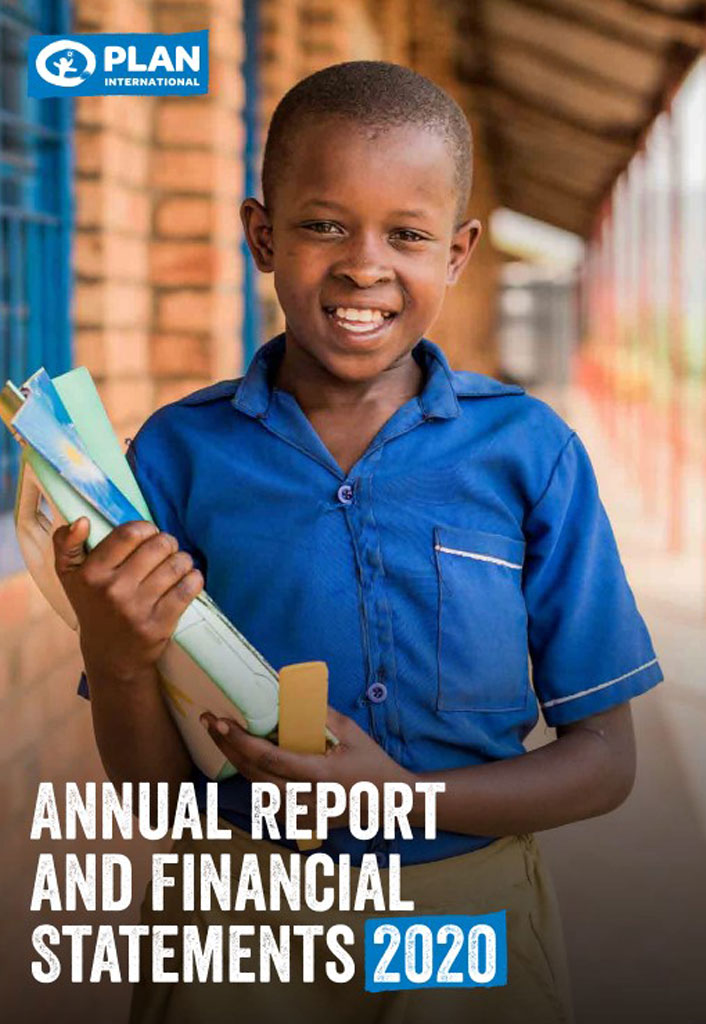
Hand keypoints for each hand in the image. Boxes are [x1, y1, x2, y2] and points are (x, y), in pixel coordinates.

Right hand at [53, 517, 203, 681]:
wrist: (111, 656)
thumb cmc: (93, 606)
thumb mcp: (69, 576)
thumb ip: (66, 544)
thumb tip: (82, 521)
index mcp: (91, 573)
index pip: (130, 533)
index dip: (146, 529)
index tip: (148, 535)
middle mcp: (113, 590)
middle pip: (158, 545)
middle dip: (168, 543)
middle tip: (166, 550)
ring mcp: (137, 608)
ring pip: (177, 564)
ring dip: (183, 560)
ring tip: (177, 565)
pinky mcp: (159, 624)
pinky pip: (188, 588)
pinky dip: (194, 578)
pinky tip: (188, 579)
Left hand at [200, 706, 414, 826]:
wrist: (390, 802)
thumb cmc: (372, 763)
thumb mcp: (351, 733)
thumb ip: (321, 714)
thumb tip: (289, 692)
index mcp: (321, 776)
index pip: (271, 760)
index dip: (242, 742)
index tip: (222, 722)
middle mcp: (307, 800)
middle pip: (255, 776)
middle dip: (228, 747)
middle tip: (210, 722)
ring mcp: (302, 816)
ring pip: (256, 791)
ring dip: (236, 763)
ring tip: (222, 736)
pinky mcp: (301, 822)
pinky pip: (267, 802)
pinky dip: (252, 780)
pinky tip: (243, 760)